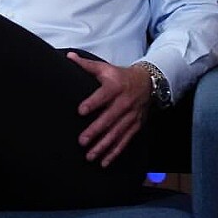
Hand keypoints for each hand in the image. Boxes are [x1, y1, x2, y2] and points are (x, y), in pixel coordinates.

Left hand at [68, 53, 151, 167]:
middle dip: (96, 131)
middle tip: (82, 141)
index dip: (92, 103)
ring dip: (103, 146)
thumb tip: (68, 56)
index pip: (103, 96)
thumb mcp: (105, 68)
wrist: (148, 83)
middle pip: (109, 119)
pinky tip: (104, 162)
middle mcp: (124, 104)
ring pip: (116, 134)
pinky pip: (125, 141)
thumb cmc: (120, 76)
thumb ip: (86, 65)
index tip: (80, 111)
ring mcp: (130, 117)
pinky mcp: (135, 126)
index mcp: (115, 88)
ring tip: (90, 156)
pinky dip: (115, 153)